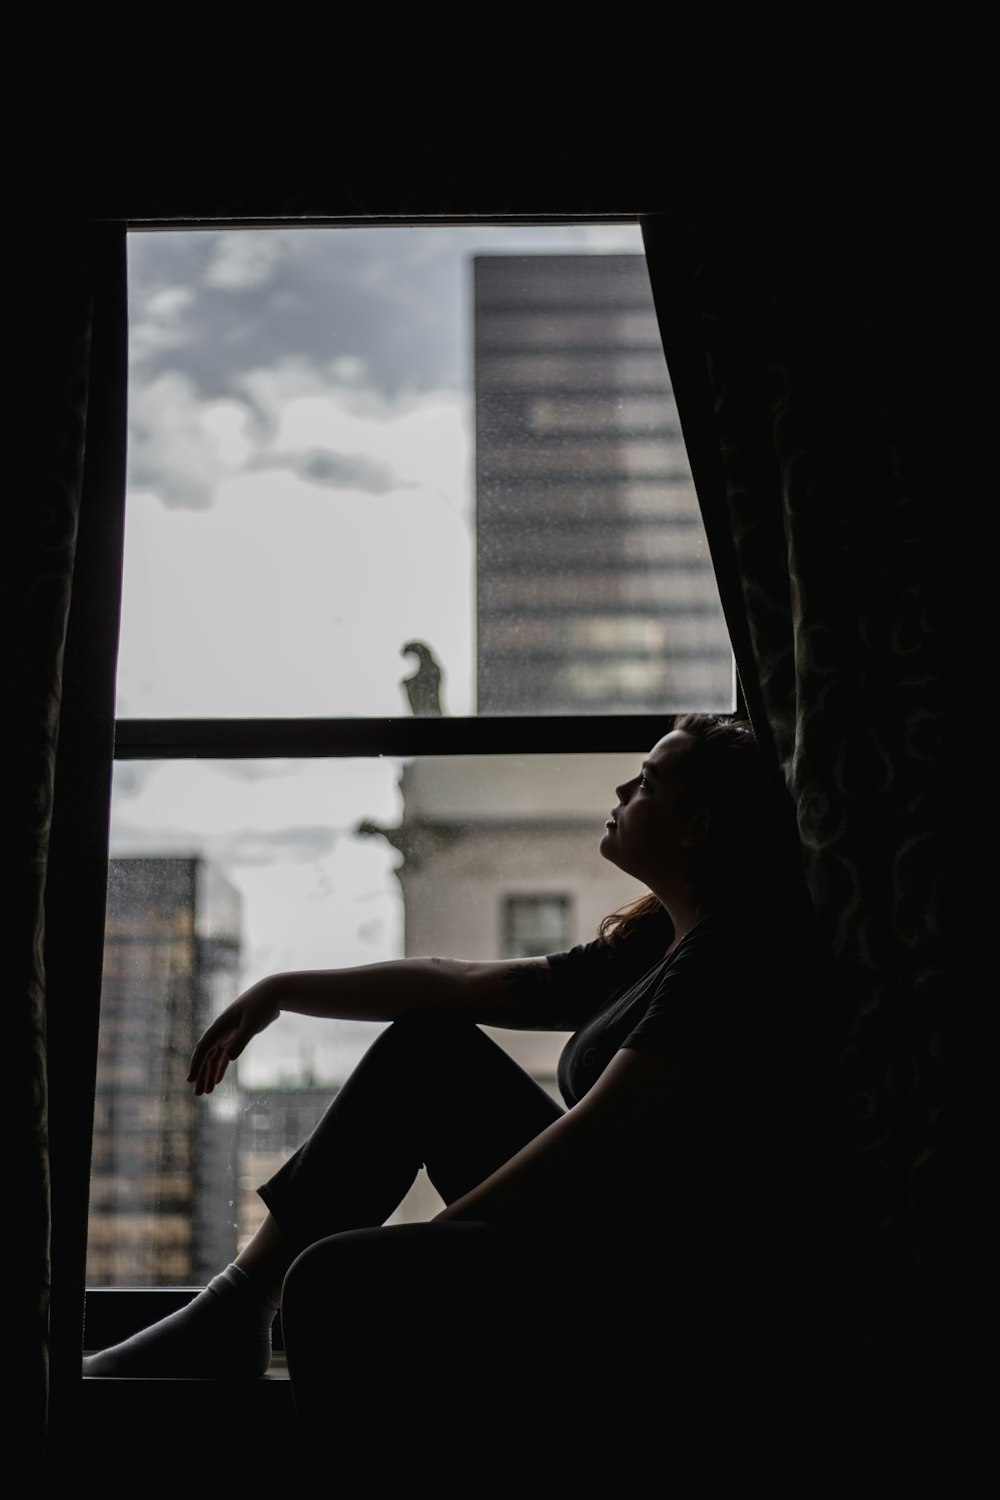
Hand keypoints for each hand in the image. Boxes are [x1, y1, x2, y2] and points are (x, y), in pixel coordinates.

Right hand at [187, 980, 279, 1094]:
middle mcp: (220, 1030)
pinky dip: (220, 1067)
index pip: (203, 1047)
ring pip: (214, 1057)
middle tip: (197, 1094)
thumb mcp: (252, 1023)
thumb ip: (241, 1039)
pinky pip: (224, 1055)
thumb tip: (228, 1057)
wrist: (272, 994)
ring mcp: (228, 1034)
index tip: (190, 1079)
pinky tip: (217, 1081)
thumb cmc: (262, 1005)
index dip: (196, 1064)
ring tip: (206, 1092)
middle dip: (201, 1074)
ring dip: (209, 1074)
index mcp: (220, 1025)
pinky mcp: (236, 1036)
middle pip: (206, 1056)